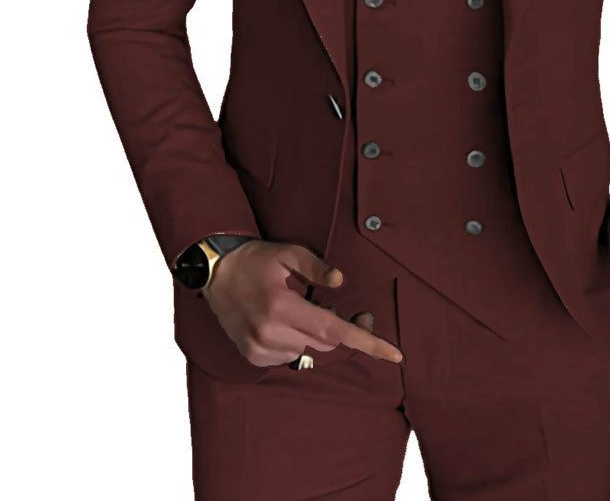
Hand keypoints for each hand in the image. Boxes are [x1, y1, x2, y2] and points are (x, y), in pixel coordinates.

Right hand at [203, 240, 402, 367]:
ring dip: (316, 333)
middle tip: (352, 309)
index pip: (334, 331)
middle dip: (343, 329)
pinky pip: (290, 355)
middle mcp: (270, 333)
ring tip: (305, 308)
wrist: (214, 274)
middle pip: (326, 343)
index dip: (367, 342)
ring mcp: (259, 349)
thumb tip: (340, 282)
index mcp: (282, 307)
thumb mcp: (288, 253)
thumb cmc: (255, 259)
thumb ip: (316, 268)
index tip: (394, 354)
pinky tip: (286, 320)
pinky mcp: (253, 356)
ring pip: (308, 351)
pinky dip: (297, 340)